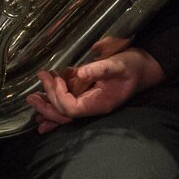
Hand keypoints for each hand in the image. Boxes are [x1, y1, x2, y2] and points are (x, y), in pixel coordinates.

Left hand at [26, 45, 164, 133]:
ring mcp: (91, 103)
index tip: (54, 79)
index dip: (58, 96)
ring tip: (32, 98)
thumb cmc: (134, 65)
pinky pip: (69, 106)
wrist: (146, 68)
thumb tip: (78, 73)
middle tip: (31, 94)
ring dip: (48, 106)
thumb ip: (99, 69)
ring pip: (65, 112)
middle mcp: (93, 107)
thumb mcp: (118, 64)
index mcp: (99, 103)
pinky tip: (43, 110)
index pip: (71, 108)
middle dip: (47, 105)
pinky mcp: (89, 96)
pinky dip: (56, 106)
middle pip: (64, 114)